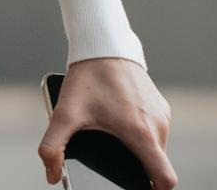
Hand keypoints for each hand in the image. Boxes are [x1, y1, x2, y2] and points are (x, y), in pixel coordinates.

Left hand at [39, 56, 176, 187]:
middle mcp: (159, 125)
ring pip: (155, 147)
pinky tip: (118, 126)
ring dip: (138, 151)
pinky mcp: (159, 104)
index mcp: (143, 134)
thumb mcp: (65, 113)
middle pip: (156, 165)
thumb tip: (51, 175)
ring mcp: (161, 114)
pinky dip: (140, 134)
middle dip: (136, 170)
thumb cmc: (87, 77)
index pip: (165, 180)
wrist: (102, 42)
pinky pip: (154, 130)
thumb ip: (53, 146)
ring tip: (113, 143)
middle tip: (112, 165)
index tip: (135, 189)